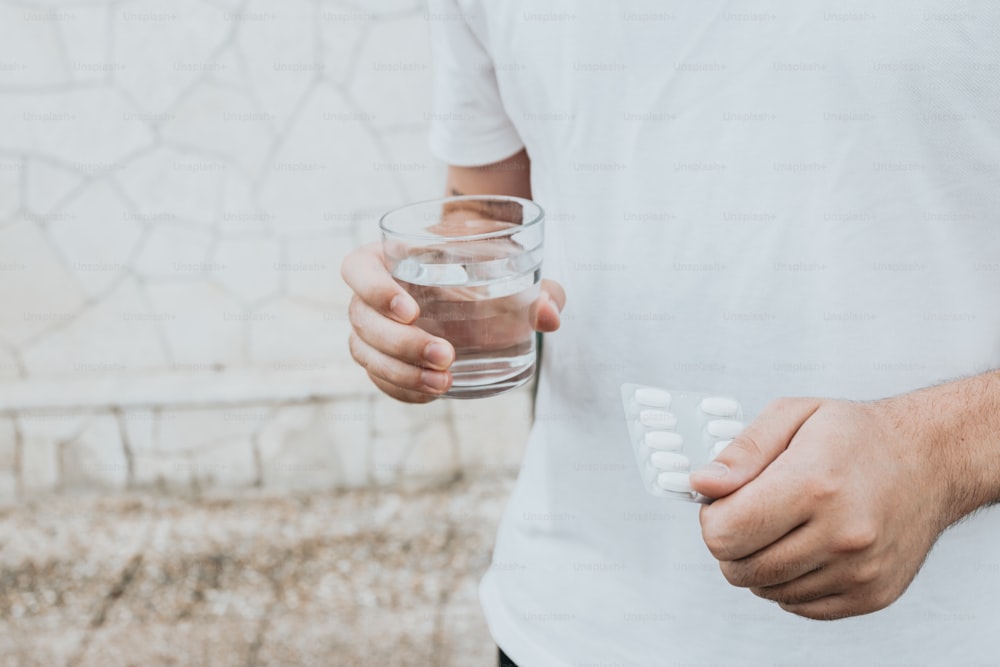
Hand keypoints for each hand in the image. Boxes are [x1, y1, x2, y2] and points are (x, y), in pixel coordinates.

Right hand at [340, 242, 564, 402]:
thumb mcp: (517, 270)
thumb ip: (539, 288)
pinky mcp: (383, 359)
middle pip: (361, 320)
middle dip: (400, 343)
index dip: (374, 289)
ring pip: (364, 353)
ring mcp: (372, 329)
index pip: (357, 269)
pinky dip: (401, 390)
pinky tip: (433, 394)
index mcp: (389, 257)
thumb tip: (551, 316)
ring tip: (443, 383)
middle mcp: (372, 293)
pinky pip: (378, 379)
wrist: (478, 283)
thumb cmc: (488, 267)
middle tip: (445, 354)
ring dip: (400, 372)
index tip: (412, 310)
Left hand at [689, 396, 956, 619]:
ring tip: (781, 524)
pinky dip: (787, 580)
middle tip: (749, 512)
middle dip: (729, 541)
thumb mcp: (793, 416)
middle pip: (739, 568)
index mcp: (814, 485)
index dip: (710, 517)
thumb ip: (742, 452)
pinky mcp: (872, 594)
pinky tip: (803, 546)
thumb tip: (701, 484)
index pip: (725, 532)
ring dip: (759, 561)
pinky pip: (798, 605)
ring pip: (766, 589)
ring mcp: (860, 570)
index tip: (722, 500)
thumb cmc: (856, 435)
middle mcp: (841, 534)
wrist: (930, 461)